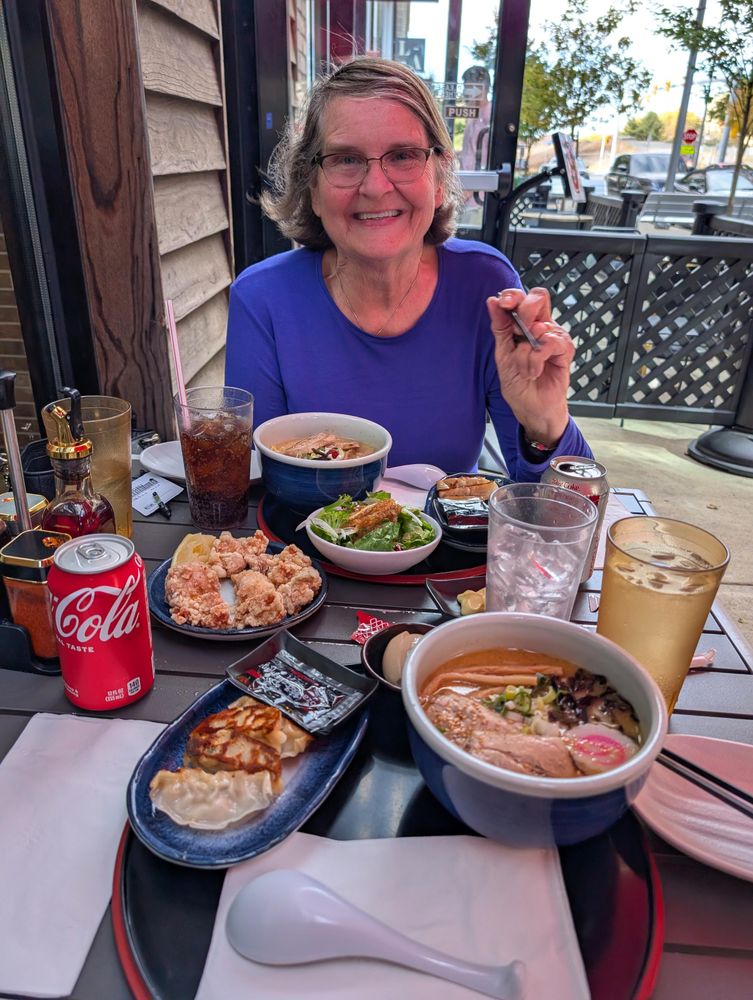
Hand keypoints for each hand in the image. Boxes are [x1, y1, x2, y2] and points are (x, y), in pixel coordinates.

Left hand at [486, 287, 573, 447]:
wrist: (530, 408)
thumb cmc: (519, 383)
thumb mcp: (502, 354)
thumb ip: (500, 327)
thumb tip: (492, 301)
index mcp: (524, 324)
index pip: (521, 297)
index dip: (512, 295)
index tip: (503, 303)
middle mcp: (541, 326)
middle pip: (538, 298)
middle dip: (522, 313)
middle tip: (516, 334)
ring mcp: (554, 337)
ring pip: (540, 326)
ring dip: (525, 352)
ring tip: (525, 368)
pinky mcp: (565, 351)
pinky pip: (550, 343)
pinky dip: (537, 359)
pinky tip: (535, 371)